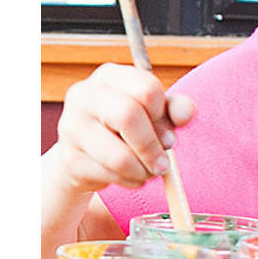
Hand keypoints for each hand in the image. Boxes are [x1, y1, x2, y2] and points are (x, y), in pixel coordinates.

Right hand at [51, 62, 195, 193]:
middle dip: (152, 147)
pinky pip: (110, 176)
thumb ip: (174, 110)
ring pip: (119, 156)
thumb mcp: (154, 115)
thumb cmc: (127, 129)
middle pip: (128, 116)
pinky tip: (130, 177)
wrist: (88, 155)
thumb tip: (187, 112)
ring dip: (143, 171)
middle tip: (164, 164)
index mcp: (110, 76)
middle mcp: (84, 95)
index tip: (167, 132)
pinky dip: (130, 182)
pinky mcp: (70, 159)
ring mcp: (72, 127)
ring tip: (147, 171)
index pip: (147, 89)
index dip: (163, 115)